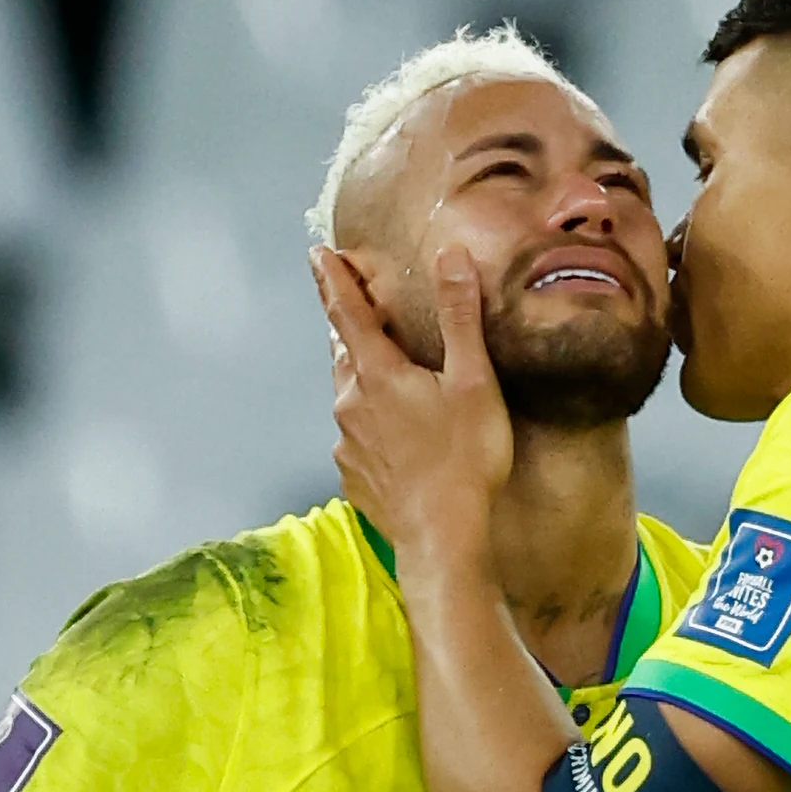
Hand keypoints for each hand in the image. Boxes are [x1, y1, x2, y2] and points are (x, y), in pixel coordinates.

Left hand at [312, 244, 512, 556]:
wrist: (442, 538)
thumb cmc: (464, 458)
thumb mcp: (472, 381)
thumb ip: (459, 317)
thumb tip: (449, 256)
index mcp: (377, 374)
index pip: (346, 311)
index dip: (333, 279)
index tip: (318, 253)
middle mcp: (350, 404)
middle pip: (343, 352)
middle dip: (347, 325)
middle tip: (353, 304)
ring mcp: (347, 443)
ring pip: (347, 394)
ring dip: (360, 374)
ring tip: (380, 368)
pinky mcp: (353, 475)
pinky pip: (355, 435)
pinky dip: (369, 421)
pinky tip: (392, 432)